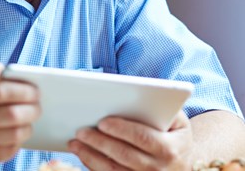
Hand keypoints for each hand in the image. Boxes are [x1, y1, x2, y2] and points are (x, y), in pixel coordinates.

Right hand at [0, 62, 40, 167]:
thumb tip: (2, 69)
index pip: (1, 91)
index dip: (23, 90)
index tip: (35, 90)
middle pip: (11, 115)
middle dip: (32, 110)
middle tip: (38, 106)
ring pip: (13, 135)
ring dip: (28, 126)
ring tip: (30, 120)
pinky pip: (7, 151)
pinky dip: (18, 142)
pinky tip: (17, 133)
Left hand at [68, 110, 192, 170]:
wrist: (183, 163)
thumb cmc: (174, 134)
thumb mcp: (177, 120)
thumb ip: (161, 107)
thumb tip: (136, 94)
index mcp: (170, 148)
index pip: (143, 138)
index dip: (122, 130)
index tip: (102, 122)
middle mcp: (159, 169)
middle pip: (124, 155)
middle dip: (100, 142)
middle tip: (80, 131)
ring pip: (113, 170)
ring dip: (90, 156)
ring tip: (74, 143)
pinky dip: (93, 166)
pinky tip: (82, 154)